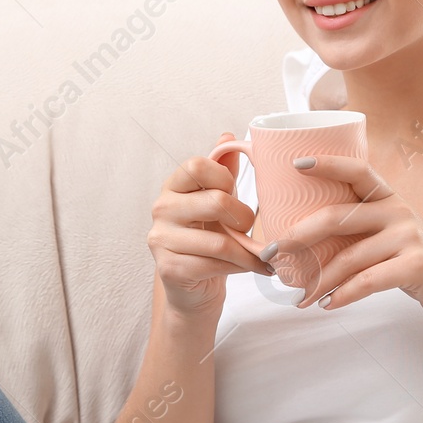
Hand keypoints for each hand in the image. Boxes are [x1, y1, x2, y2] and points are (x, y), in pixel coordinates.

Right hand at [147, 132, 273, 319]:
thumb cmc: (208, 239)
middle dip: (243, 217)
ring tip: (261, 254)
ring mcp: (161, 239)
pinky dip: (240, 267)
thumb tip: (229, 135)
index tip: (235, 192)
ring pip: (219, 241)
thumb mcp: (216, 202)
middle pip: (214, 202)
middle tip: (252, 228)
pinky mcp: (169, 268)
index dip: (225, 177)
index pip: (197, 166)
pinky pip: (214, 265)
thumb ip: (222, 171)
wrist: (194, 286)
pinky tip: (250, 267)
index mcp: (173, 186)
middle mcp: (161, 209)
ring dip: (247, 251)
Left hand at [269, 154, 422, 337]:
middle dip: (297, 236)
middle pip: (337, 217)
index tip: (295, 163)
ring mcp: (410, 237)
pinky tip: (328, 305)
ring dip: (317, 281)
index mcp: (390, 199)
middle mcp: (399, 212)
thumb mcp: (394, 236)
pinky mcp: (418, 266)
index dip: (327, 163)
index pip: (358, 170)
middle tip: (270, 255)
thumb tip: (303, 240)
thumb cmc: (419, 265)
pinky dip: (343, 295)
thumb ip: (362, 230)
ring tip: (298, 297)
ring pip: (348, 257)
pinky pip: (368, 281)